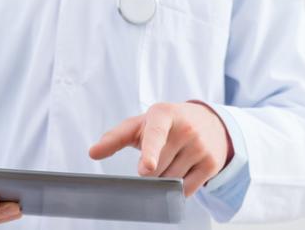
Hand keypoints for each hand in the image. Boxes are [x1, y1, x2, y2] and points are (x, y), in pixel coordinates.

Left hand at [89, 101, 232, 196]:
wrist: (209, 121)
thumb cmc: (166, 124)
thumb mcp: (141, 124)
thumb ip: (115, 137)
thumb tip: (92, 153)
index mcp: (164, 114)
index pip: (155, 135)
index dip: (150, 152)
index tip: (146, 167)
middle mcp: (186, 128)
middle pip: (155, 169)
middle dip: (151, 168)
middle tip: (159, 153)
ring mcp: (201, 146)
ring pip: (170, 181)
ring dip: (164, 178)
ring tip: (174, 158)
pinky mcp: (211, 163)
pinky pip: (186, 190)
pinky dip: (179, 187)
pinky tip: (184, 168)